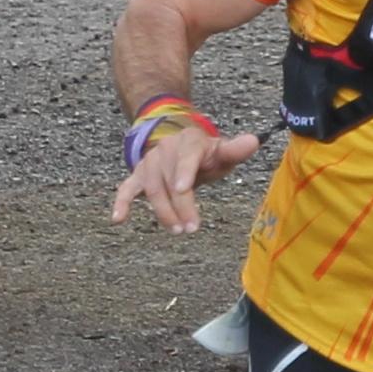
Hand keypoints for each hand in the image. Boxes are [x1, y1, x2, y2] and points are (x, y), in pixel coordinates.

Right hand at [109, 114, 255, 234]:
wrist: (180, 145)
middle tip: (191, 228)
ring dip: (163, 212)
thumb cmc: (205, 155)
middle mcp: (166, 150)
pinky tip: (118, 220)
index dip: (184, 172)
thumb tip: (254, 141)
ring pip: (152, 189)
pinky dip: (121, 203)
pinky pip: (126, 189)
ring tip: (178, 230)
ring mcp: (150, 163)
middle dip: (180, 205)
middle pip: (169, 179)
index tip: (183, 189)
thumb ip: (235, 149)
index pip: (186, 156)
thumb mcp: (221, 151)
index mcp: (189, 142)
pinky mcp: (138, 176)